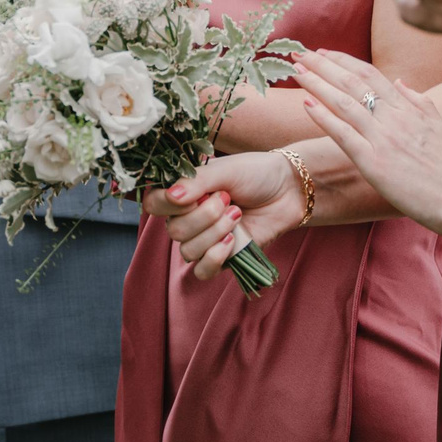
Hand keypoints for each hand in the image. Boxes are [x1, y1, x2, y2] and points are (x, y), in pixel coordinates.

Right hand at [146, 153, 301, 282]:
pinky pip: (202, 271)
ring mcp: (203, 239)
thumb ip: (196, 182)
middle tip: (228, 199)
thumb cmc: (255, 173)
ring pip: (188, 251)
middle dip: (204, 216)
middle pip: (173, 230)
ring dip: (215, 233)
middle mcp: (187, 216)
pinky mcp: (221, 257)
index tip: (191, 196)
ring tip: (237, 215)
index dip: (167, 203)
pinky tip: (232, 242)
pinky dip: (215, 258)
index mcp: (182, 192)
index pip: (153, 204)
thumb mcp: (225, 170)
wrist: (288, 191)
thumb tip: (171, 196)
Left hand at [289, 51, 441, 239]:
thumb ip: (419, 102)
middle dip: (323, 65)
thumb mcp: (441, 125)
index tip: (324, 53)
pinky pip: (343, 134)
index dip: (344, 61)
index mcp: (408, 108)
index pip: (370, 75)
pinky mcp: (374, 162)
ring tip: (296, 72)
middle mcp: (393, 117)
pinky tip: (306, 104)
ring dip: (317, 84)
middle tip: (299, 53)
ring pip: (343, 102)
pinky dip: (323, 116)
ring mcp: (382, 138)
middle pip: (352, 82)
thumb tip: (401, 82)